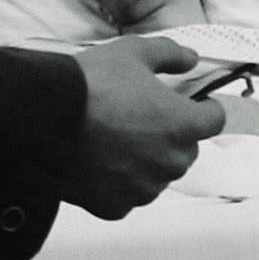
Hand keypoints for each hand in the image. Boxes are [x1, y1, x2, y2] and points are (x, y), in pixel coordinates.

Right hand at [58, 37, 223, 218]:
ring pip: (158, 176)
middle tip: (144, 118)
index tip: (192, 102)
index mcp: (182, 125)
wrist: (43, 119)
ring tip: (119, 141)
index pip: (215, 120)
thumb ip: (170, 55)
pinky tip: (101, 163)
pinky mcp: (114, 207)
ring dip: (148, 161)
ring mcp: (142, 189)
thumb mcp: (134, 52)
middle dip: (173, 135)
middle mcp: (169, 163)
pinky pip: (128, 196)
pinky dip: (120, 183)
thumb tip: (191, 59)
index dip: (204, 108)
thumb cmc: (93, 84)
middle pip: (186, 150)